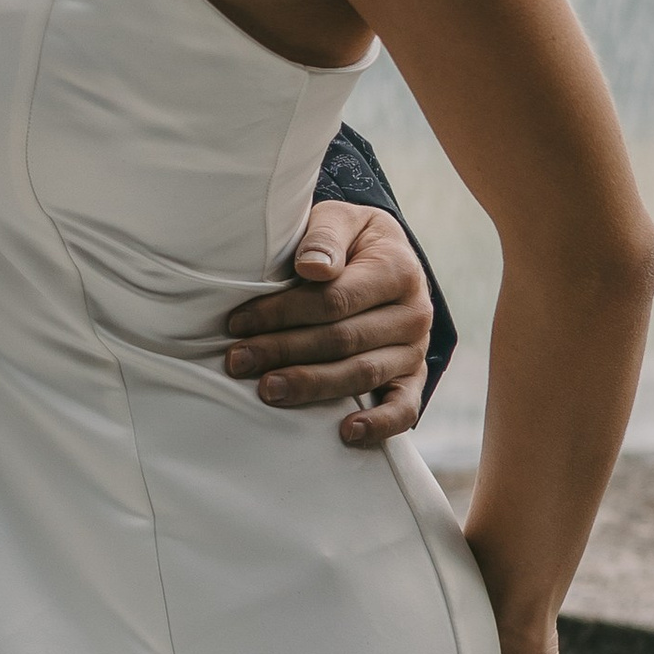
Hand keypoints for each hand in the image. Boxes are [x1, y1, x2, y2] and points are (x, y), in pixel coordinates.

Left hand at [225, 201, 432, 445]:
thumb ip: (324, 237)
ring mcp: (416, 349)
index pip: (333, 299)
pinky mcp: (414, 378)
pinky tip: (345, 432)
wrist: (389, 258)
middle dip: (283, 351)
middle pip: (342, 339)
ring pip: (362, 373)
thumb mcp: (340, 220)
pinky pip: (404, 408)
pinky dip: (378, 424)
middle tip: (237, 361)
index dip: (282, 313)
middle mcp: (413, 313)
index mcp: (397, 270)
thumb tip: (311, 267)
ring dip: (311, 386)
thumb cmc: (352, 241)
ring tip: (267, 390)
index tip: (238, 322)